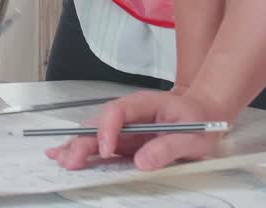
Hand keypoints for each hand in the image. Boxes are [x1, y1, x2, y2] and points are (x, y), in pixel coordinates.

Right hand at [47, 90, 231, 170]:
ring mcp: (124, 126)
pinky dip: (81, 149)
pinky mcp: (123, 139)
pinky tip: (64, 153)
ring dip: (76, 145)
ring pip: (93, 132)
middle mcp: (128, 113)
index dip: (107, 130)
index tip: (106, 151)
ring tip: (60, 158)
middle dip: (82, 141)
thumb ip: (168, 147)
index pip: (117, 112)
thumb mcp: (194, 136)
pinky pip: (99, 143)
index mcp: (143, 104)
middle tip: (71, 160)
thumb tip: (142, 161)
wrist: (205, 113)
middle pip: (98, 123)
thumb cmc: (200, 120)